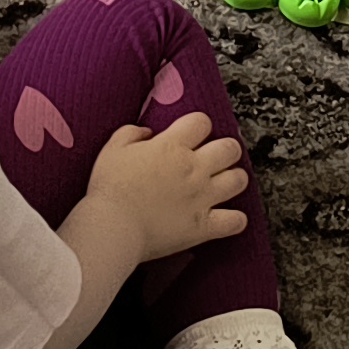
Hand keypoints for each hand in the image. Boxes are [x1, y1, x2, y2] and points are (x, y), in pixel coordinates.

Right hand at [78, 112, 247, 264]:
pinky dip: (235, 219)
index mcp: (172, 146)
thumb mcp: (113, 149)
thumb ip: (132, 133)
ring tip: (224, 183)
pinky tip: (227, 217)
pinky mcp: (203, 226)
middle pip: (229, 148)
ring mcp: (202, 197)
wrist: (112, 227)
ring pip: (239, 180)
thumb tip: (147, 132)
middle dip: (225, 149)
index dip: (198, 126)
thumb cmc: (109, 188)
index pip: (202, 122)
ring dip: (234, 179)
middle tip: (215, 157)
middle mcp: (193, 168)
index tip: (192, 134)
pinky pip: (235, 221)